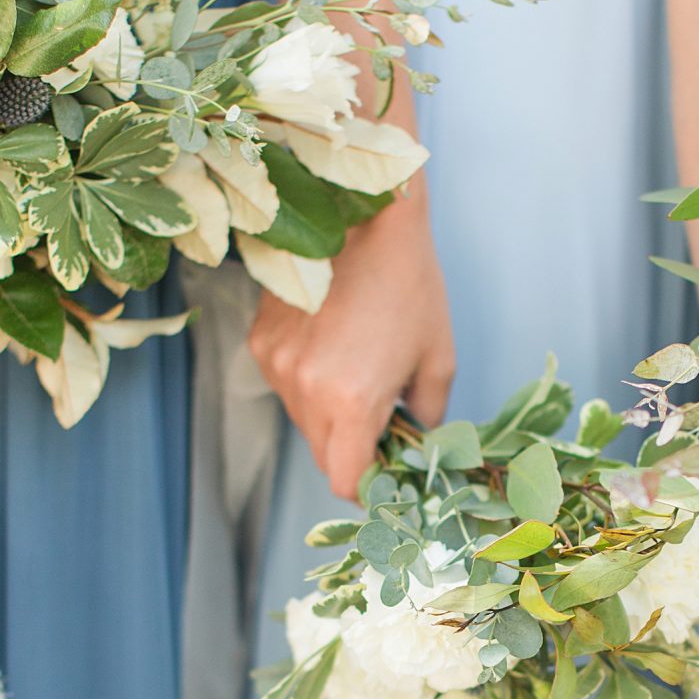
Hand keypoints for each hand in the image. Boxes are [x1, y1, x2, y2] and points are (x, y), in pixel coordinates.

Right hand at [249, 190, 454, 499]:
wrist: (363, 214)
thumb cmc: (409, 282)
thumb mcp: (437, 356)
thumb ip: (427, 413)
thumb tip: (416, 439)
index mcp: (352, 401)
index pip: (345, 479)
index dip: (366, 484)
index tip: (383, 471)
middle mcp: (305, 390)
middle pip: (322, 453)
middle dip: (350, 447)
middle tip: (380, 418)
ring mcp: (276, 364)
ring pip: (301, 419)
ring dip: (327, 412)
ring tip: (356, 367)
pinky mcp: (260, 340)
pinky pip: (285, 383)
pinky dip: (307, 379)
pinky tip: (332, 342)